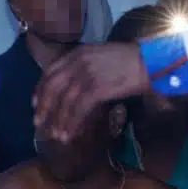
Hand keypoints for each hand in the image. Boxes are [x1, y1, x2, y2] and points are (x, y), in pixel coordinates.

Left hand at [34, 43, 149, 142]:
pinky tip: (70, 134)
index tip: (35, 104)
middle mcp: (78, 63)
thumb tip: (76, 85)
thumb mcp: (103, 56)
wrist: (152, 62)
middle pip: (52, 88)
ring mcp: (87, 76)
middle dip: (44, 108)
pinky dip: (71, 123)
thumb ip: (86, 65)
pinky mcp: (97, 89)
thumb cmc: (133, 60)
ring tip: (57, 135)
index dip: (40, 90)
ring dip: (58, 121)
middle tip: (39, 124)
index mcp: (78, 53)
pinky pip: (78, 110)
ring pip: (64, 102)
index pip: (50, 72)